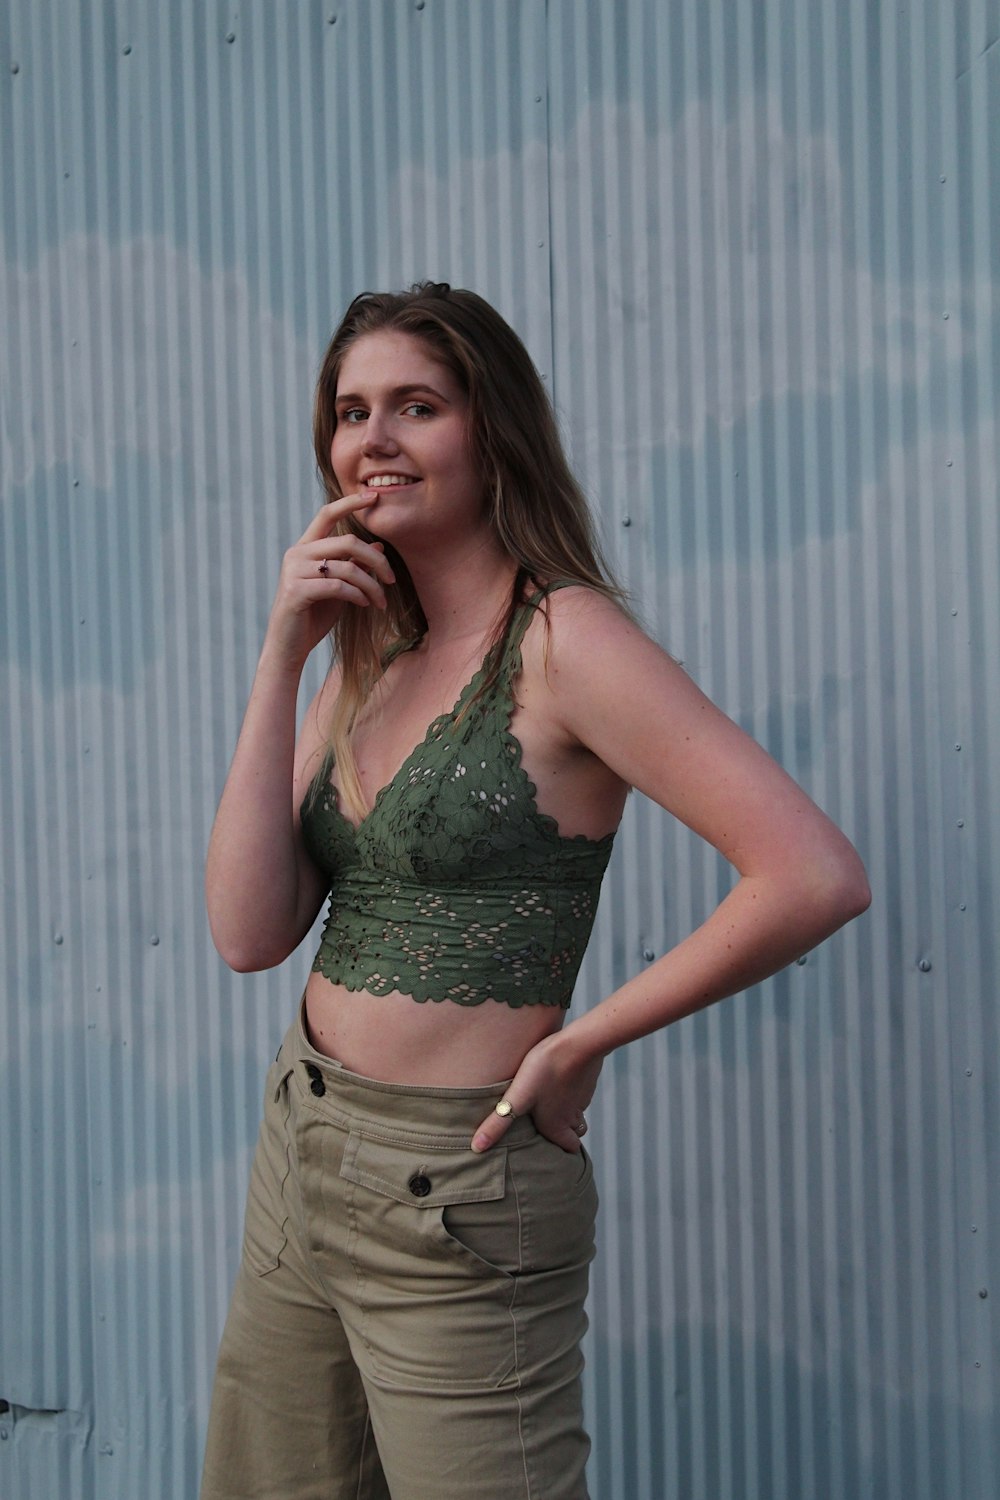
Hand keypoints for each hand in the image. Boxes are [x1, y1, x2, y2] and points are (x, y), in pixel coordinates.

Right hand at [265, 493, 396, 667]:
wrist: (289, 648)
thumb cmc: (314, 617)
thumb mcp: (339, 588)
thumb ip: (353, 566)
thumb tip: (378, 546)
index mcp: (305, 548)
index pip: (327, 515)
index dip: (350, 503)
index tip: (373, 496)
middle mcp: (296, 554)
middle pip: (346, 542)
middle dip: (376, 561)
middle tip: (391, 580)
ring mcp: (294, 572)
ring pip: (346, 567)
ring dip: (371, 585)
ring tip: (380, 601)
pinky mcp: (296, 592)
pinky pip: (338, 586)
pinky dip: (357, 595)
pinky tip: (364, 605)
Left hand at [470, 1028, 603, 1154]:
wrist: (577, 1044)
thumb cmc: (546, 1071)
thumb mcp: (517, 1098)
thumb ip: (498, 1123)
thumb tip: (477, 1147)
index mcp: (557, 1126)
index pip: (570, 1148)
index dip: (563, 1149)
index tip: (552, 1148)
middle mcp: (572, 1116)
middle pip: (575, 1131)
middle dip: (565, 1130)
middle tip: (548, 1124)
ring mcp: (582, 1097)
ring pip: (577, 1111)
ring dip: (567, 1110)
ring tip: (550, 1102)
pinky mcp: (586, 1078)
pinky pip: (580, 1090)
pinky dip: (571, 1089)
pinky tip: (558, 1078)